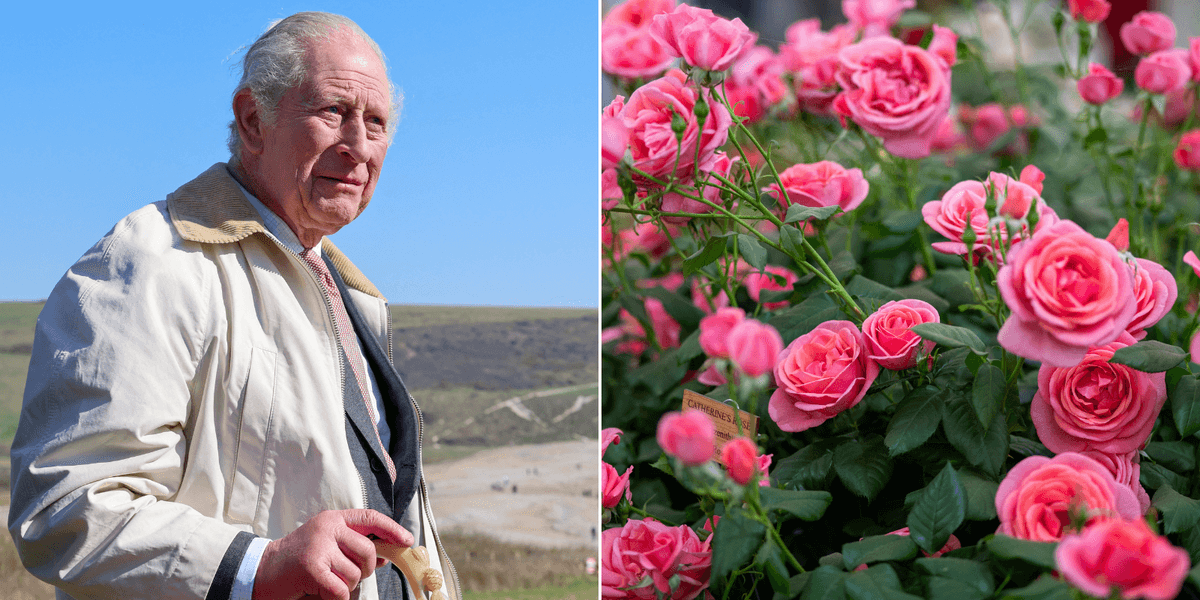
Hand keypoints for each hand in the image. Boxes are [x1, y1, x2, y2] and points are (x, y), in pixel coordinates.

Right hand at [252, 509, 413, 599]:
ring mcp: (319, 547)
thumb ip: (353, 547)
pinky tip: (321, 592)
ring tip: (326, 581)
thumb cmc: (297, 559)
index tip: (406, 541)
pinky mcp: (312, 568)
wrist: (261, 571)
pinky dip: (336, 597)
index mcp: (333, 519)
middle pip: (368, 552)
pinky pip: (341, 590)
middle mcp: (327, 528)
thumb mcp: (327, 544)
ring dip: (346, 585)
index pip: (370, 517)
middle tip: (347, 575)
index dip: (392, 529)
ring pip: (355, 574)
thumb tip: (385, 556)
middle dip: (365, 570)